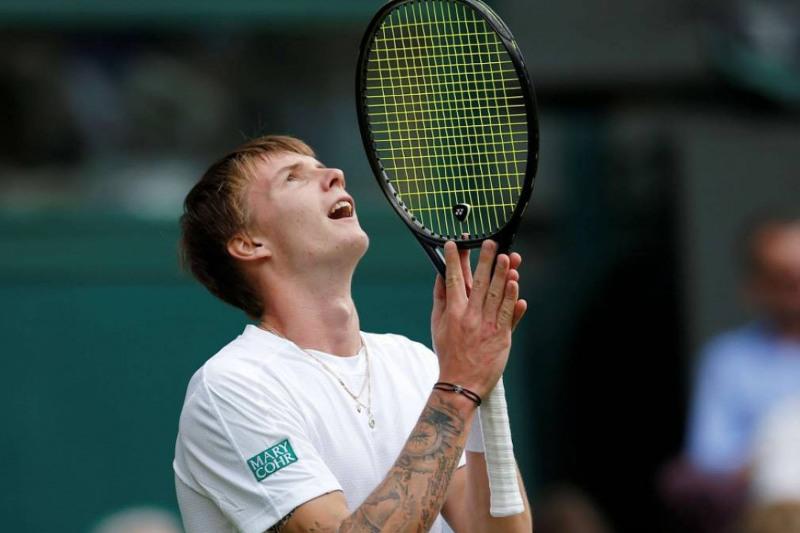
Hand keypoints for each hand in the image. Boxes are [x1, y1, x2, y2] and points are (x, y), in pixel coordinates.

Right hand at [431, 240, 526, 397]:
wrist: (461, 383)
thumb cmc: (449, 353)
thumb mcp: (437, 325)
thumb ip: (440, 299)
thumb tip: (441, 276)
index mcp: (454, 312)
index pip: (454, 280)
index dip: (455, 260)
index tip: (454, 244)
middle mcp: (471, 316)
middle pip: (480, 283)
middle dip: (485, 260)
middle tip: (490, 243)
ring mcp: (488, 326)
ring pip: (497, 295)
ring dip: (502, 275)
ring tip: (508, 257)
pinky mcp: (502, 336)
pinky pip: (508, 314)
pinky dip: (513, 299)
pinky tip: (515, 285)